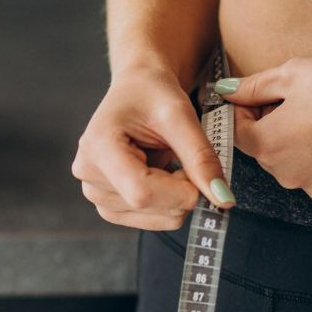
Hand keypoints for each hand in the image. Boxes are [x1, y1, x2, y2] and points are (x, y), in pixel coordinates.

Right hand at [72, 63, 234, 230]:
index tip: (202, 175)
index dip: (181, 192)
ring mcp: (95, 194)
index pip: (141, 193)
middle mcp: (88, 175)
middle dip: (182, 189)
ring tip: (166, 161)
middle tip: (180, 155)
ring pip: (156, 219)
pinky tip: (161, 175)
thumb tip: (223, 200)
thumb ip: (201, 157)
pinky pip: (151, 221)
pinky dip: (168, 203)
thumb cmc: (152, 93)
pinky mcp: (107, 206)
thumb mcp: (180, 115)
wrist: (136, 89)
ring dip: (175, 195)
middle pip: (149, 207)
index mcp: (97, 147)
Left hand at [212, 51, 311, 200]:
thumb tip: (225, 91)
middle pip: (265, 148)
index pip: (236, 131)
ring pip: (292, 161)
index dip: (248, 108)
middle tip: (302, 98)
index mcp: (266, 146)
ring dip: (298, 139)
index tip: (265, 93)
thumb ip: (251, 87)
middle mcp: (287, 175)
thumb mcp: (291, 74)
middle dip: (273, 124)